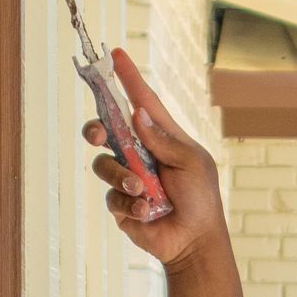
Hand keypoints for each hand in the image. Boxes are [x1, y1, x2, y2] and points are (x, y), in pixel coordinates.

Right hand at [83, 48, 223, 267]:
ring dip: (122, 177)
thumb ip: (163, 139)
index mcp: (160, 137)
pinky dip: (129, 203)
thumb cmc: (201, 199)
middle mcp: (140, 153)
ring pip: (103, 164)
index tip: (116, 55)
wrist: (194, 241)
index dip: (128, 78)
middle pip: (106, 128)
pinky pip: (111, 195)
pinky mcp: (121, 202)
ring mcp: (128, 177)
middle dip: (96, 127)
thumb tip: (138, 113)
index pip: (141, 101)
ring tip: (144, 193)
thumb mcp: (191, 163)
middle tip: (99, 133)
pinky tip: (147, 211)